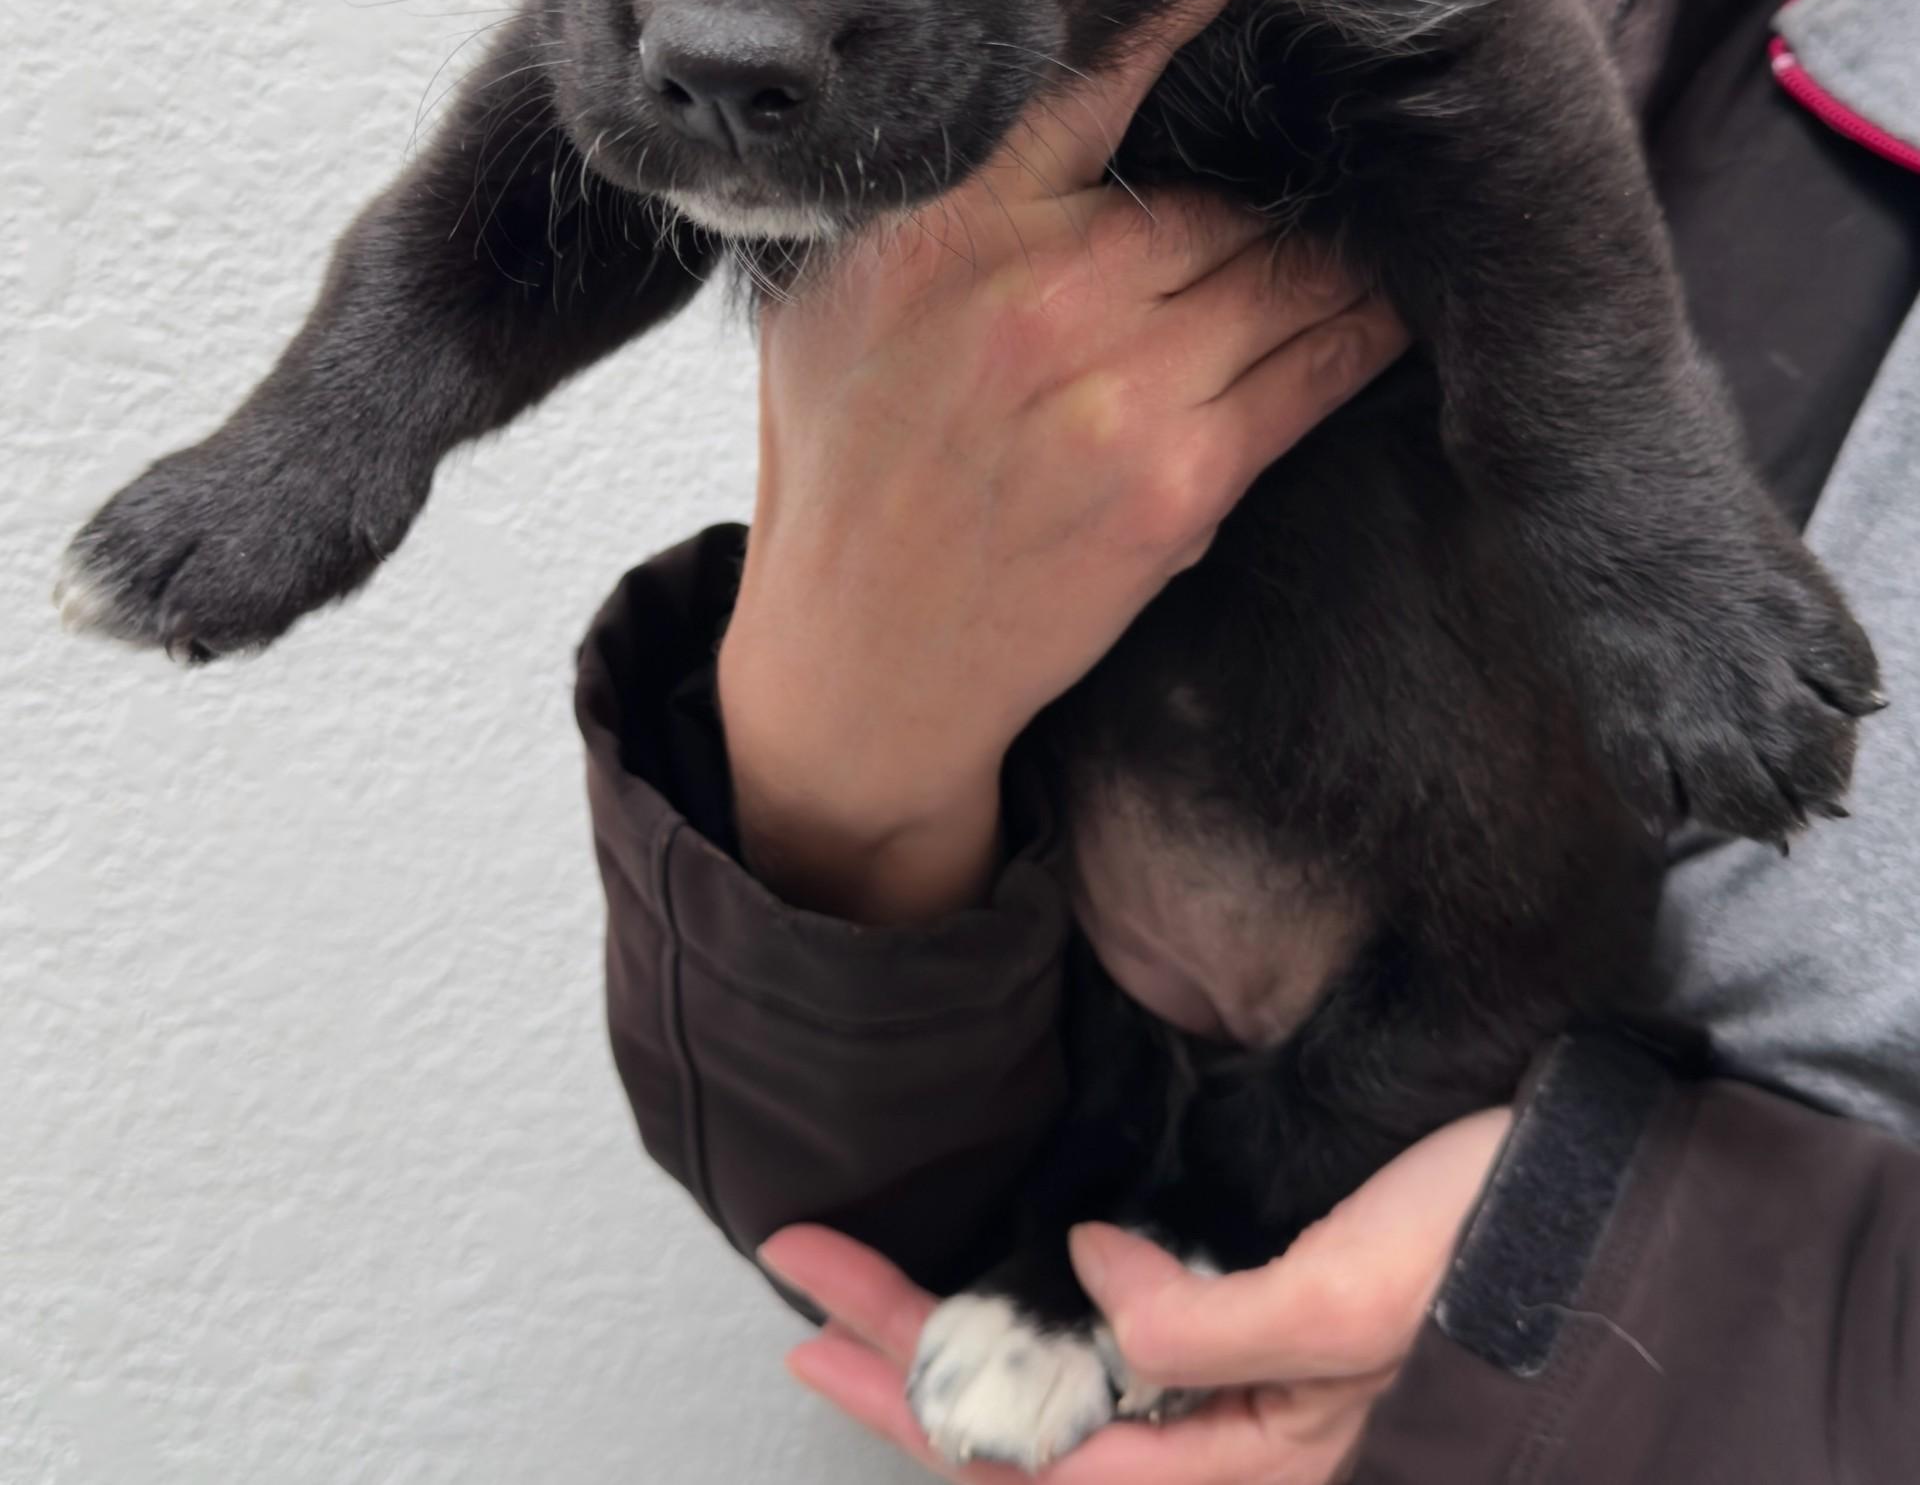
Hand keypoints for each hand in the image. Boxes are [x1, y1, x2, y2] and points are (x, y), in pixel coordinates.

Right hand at [718, 0, 1403, 920]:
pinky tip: (1384, 301)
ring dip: (1336, 248)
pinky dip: (1358, 331)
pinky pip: (1315, 370)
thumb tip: (1055, 86)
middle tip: (1361, 102)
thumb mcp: (840, 293)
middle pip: (1232, 182)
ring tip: (1372, 207)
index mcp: (942, 217)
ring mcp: (1115, 388)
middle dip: (1289, 161)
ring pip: (1292, 271)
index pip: (1110, 54)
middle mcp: (1035, 289)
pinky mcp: (1179, 481)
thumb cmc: (842, 458)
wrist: (855, 667)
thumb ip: (945, 194)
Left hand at [763, 1106, 1510, 1482]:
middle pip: (1028, 1423)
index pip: (1030, 1446)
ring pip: (1068, 1389)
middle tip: (805, 1277)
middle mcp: (1230, 1435)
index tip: (812, 1310)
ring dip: (967, 1342)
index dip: (910, 1384)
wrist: (1605, 1219)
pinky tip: (1010, 1292)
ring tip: (870, 1295)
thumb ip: (1205, 1326)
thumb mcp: (1345, 1301)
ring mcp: (1245, 1383)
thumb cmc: (1496, 1259)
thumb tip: (1085, 1274)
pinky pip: (1128, 1351)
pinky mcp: (1266, 1324)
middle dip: (906, 1358)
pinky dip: (1050, 1317)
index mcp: (1243, 1457)